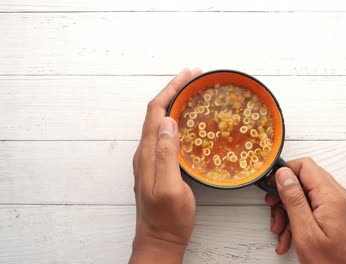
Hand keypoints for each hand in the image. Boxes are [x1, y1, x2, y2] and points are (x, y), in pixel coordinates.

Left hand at [130, 68, 201, 263]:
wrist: (160, 240)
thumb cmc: (167, 219)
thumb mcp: (169, 188)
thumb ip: (166, 155)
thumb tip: (167, 122)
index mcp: (147, 153)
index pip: (156, 111)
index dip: (171, 89)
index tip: (189, 75)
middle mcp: (145, 152)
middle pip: (156, 112)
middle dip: (174, 90)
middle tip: (194, 78)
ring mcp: (151, 159)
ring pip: (160, 122)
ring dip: (175, 103)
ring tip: (192, 93)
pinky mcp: (158, 166)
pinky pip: (165, 135)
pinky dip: (177, 120)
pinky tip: (188, 122)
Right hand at [265, 158, 345, 263]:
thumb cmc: (332, 263)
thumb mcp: (305, 232)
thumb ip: (294, 199)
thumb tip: (284, 174)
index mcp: (332, 197)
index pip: (305, 166)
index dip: (285, 172)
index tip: (270, 186)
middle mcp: (339, 197)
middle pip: (304, 180)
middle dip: (285, 196)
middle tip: (274, 212)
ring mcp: (340, 205)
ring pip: (306, 195)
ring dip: (289, 211)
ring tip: (281, 231)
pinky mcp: (338, 214)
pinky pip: (314, 207)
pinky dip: (299, 218)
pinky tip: (290, 236)